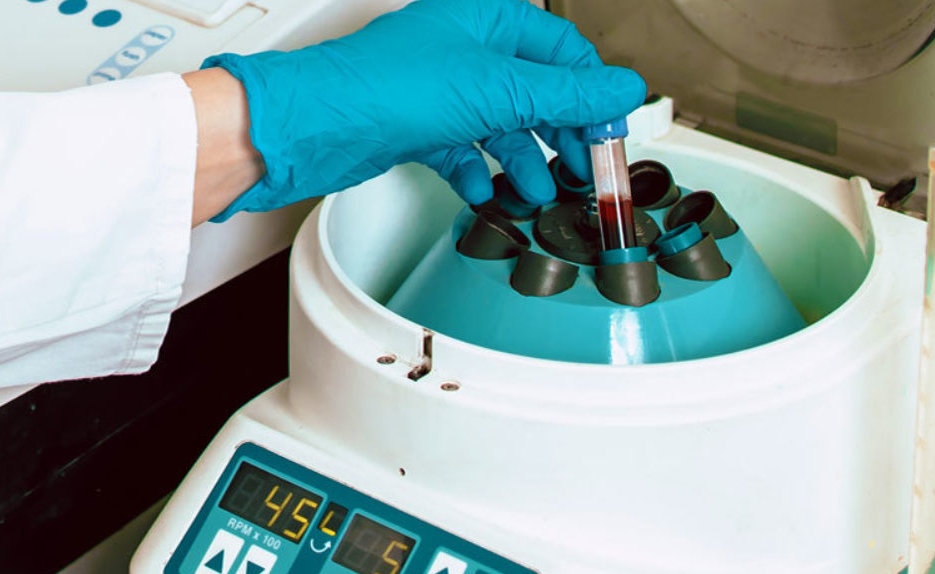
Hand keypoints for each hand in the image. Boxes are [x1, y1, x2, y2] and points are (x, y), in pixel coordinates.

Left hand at [202, 0, 645, 218]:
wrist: (312, 126)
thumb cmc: (385, 88)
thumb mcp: (497, 89)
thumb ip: (566, 94)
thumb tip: (622, 90)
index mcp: (485, 17)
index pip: (561, 50)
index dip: (591, 93)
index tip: (610, 133)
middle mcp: (461, 47)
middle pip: (532, 90)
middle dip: (559, 133)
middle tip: (583, 171)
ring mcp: (435, 88)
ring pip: (496, 124)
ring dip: (521, 161)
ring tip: (538, 194)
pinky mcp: (412, 126)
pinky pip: (459, 150)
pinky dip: (476, 172)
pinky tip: (485, 195)